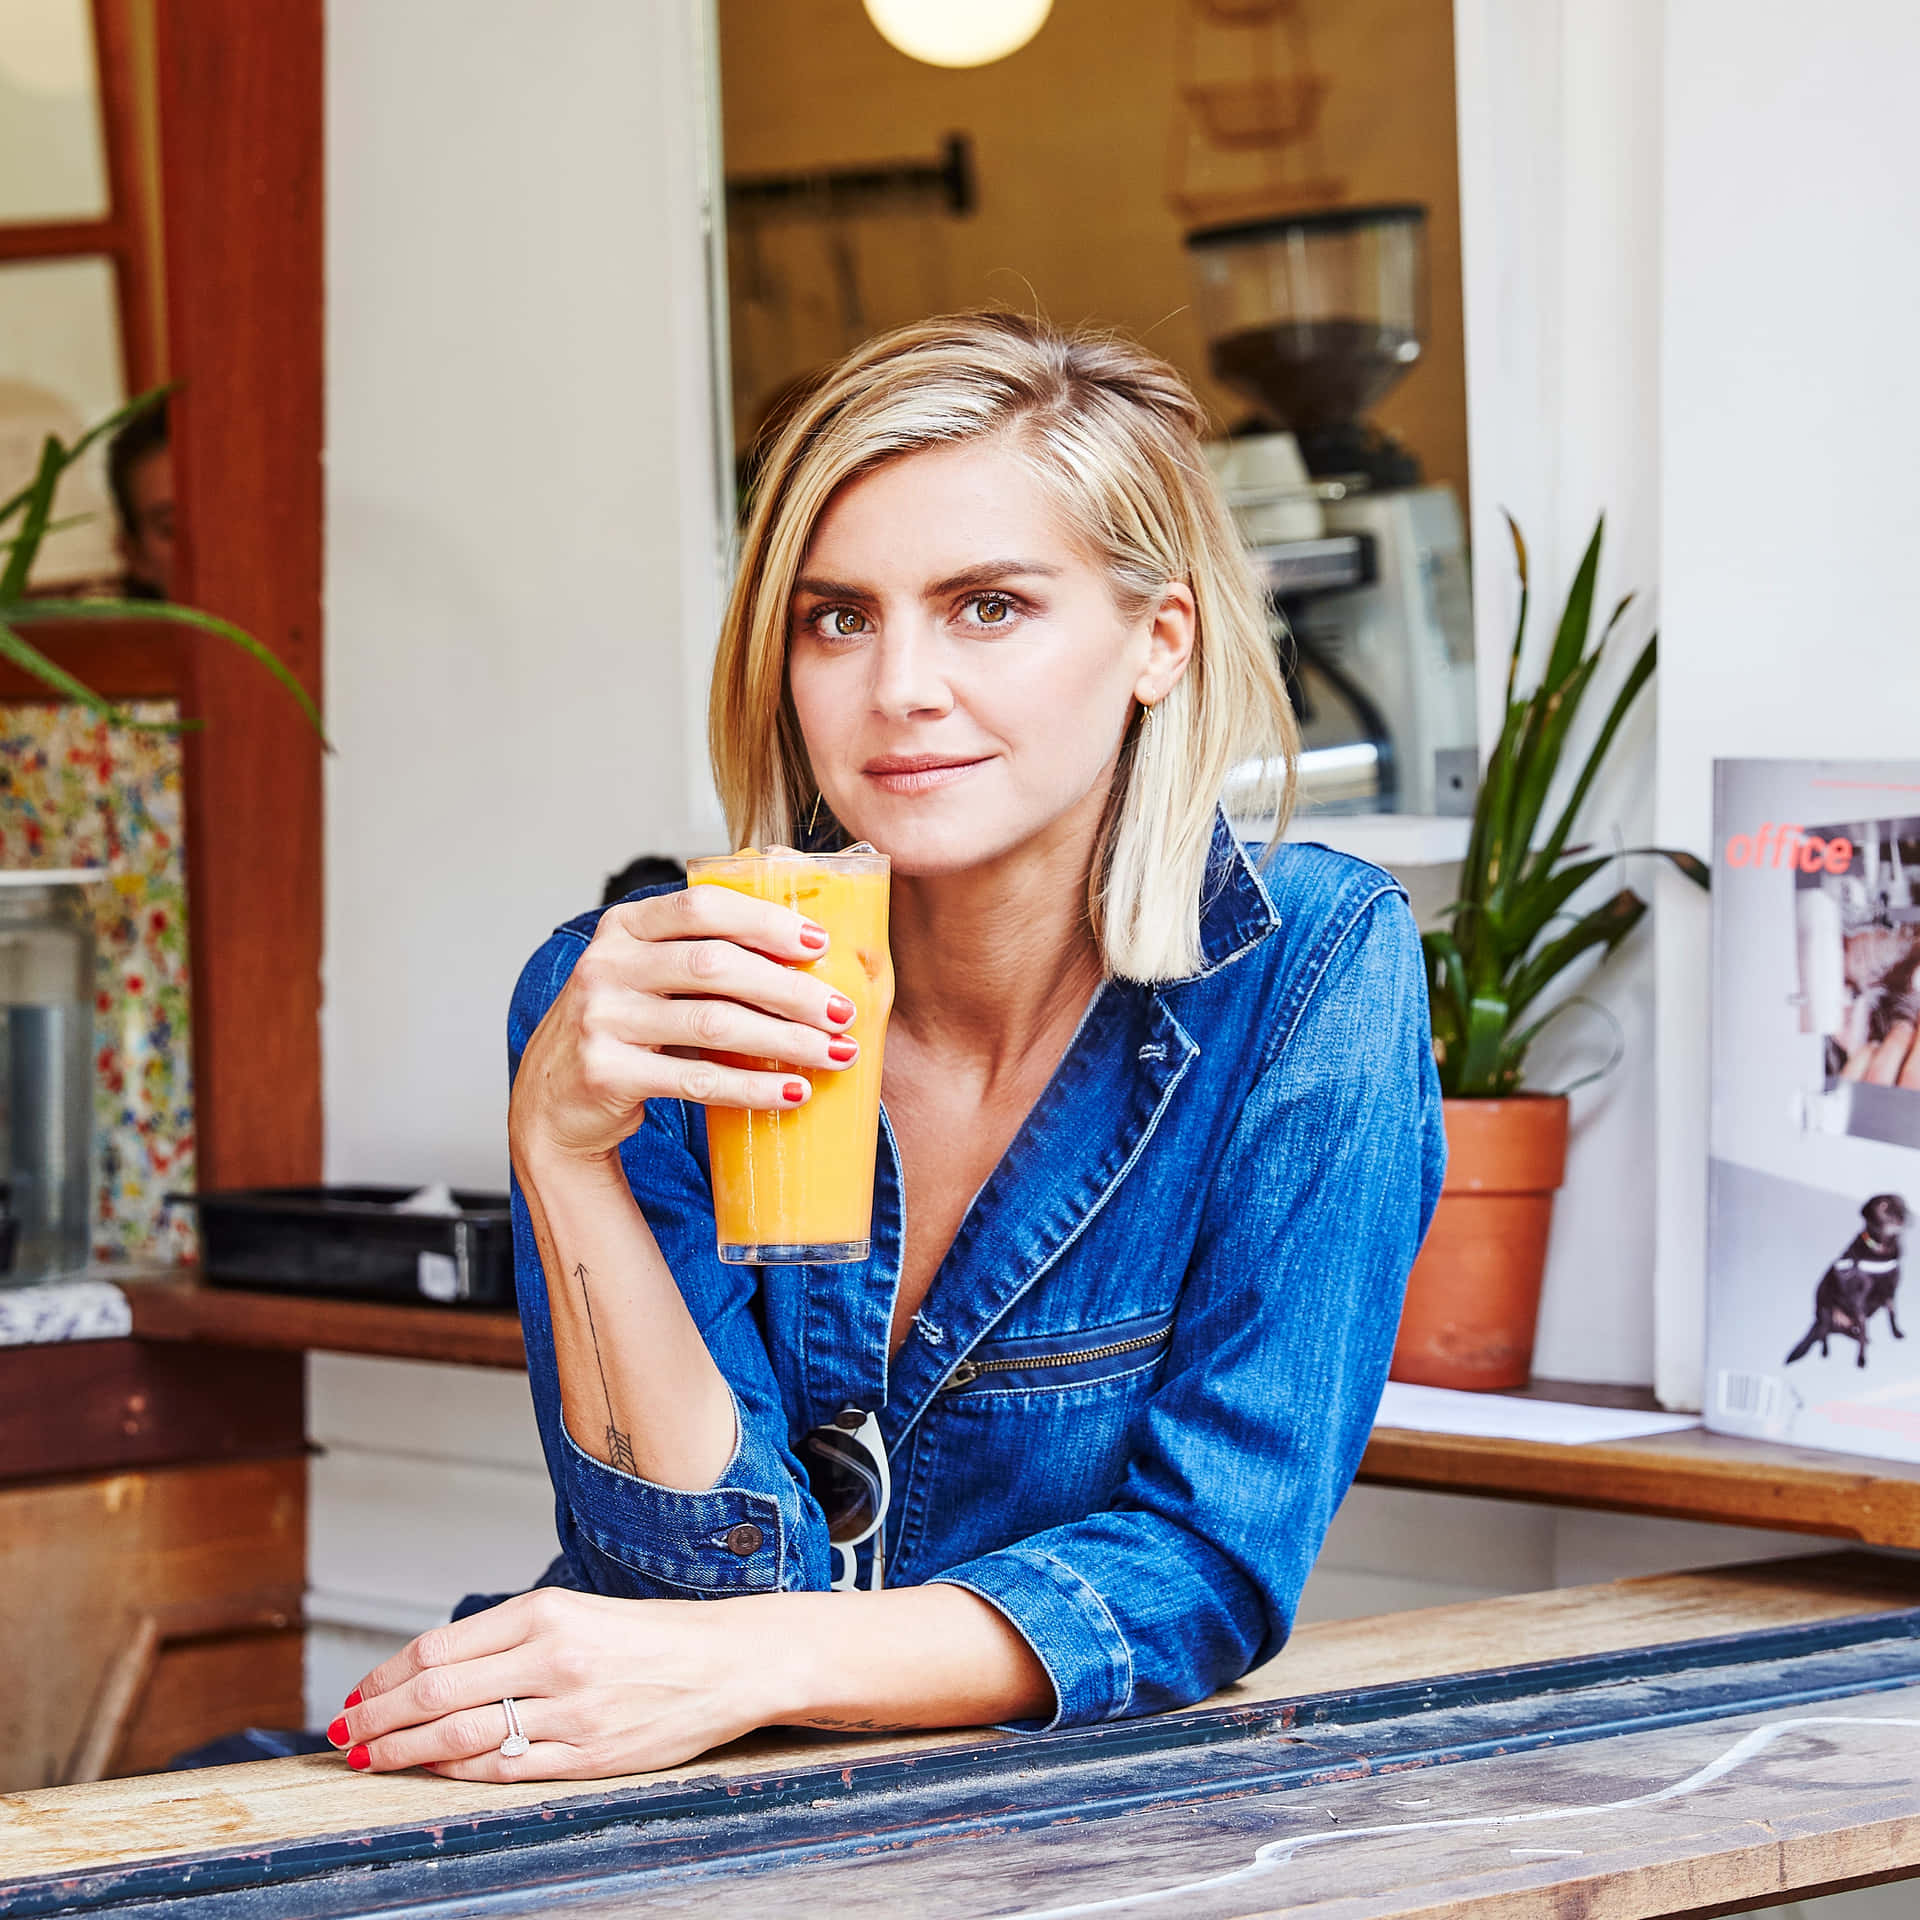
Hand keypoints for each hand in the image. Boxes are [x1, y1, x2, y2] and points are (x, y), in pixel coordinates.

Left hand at [329, 1588, 774, 1780]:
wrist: (727, 1661)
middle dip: (377, 1717)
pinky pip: (504, 1769)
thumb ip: (510, 1640)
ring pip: (461, 1734)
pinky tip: (431, 1770)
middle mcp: (554, 1658)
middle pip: (436, 1691)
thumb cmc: (649, 1638)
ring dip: (403, 1750)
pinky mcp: (589, 1755)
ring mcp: (571, 1712)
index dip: (385, 1676)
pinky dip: (457, 1771)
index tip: (356, 1692)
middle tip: (343, 1731)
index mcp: (547, 1613)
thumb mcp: (577, 1614)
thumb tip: (431, 1671)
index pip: (439, 1647)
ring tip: (370, 1757)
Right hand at [510, 883, 859, 1167]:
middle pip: (716, 967)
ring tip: (835, 1053)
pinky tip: (794, 1091)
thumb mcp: (647, 974)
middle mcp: (606, 965)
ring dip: (786, 1040)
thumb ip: (703, 949)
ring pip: (714, 1025)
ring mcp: (602, 1019)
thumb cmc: (624, 1028)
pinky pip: (696, 1080)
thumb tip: (808, 933)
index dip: (765, 922)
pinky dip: (753, 1088)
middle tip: (842, 1011)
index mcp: (624, 927)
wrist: (552, 1102)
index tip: (820, 944)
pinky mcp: (607, 1073)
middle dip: (790, 989)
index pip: (702, 908)